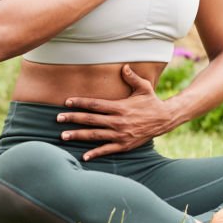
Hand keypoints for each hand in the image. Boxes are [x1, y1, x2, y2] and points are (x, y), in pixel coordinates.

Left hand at [58, 65, 175, 160]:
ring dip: (78, 135)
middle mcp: (118, 121)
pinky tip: (84, 156)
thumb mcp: (143, 88)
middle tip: (57, 118)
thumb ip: (132, 77)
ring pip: (95, 135)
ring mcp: (120, 134)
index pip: (95, 104)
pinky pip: (107, 150)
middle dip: (73, 118)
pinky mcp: (124, 145)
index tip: (67, 102)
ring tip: (63, 136)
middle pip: (90, 120)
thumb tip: (124, 66)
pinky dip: (95, 153)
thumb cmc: (152, 102)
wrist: (165, 119)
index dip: (80, 103)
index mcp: (120, 107)